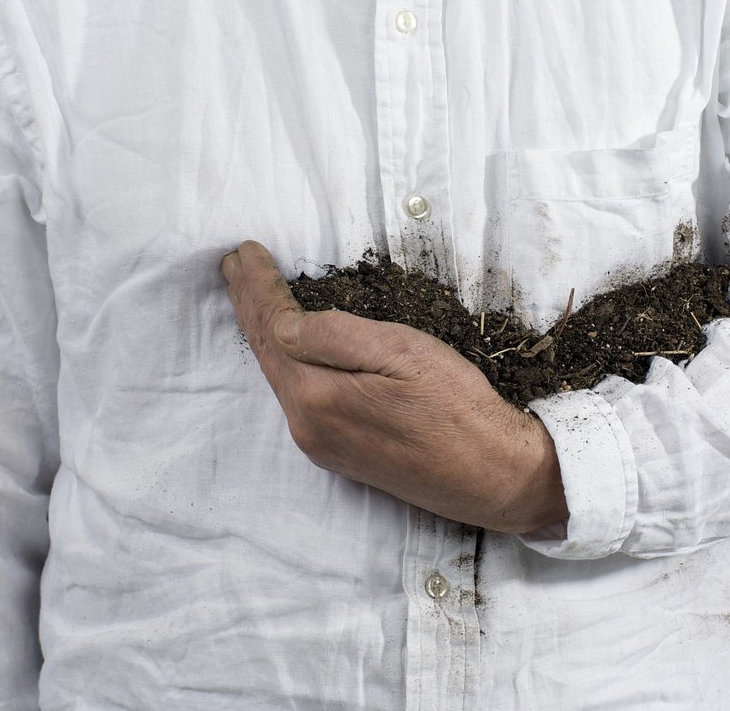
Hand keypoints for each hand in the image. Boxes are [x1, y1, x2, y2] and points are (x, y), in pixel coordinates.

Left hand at [221, 240, 568, 534]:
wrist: (495, 478)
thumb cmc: (458, 409)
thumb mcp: (402, 353)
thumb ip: (335, 336)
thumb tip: (283, 322)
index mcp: (316, 398)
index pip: (271, 328)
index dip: (255, 287)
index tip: (241, 251)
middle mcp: (307, 427)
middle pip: (267, 354)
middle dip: (249, 306)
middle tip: (234, 265)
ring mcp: (321, 445)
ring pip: (281, 376)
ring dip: (266, 332)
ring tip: (253, 296)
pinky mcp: (340, 453)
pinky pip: (299, 395)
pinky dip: (287, 360)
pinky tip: (290, 346)